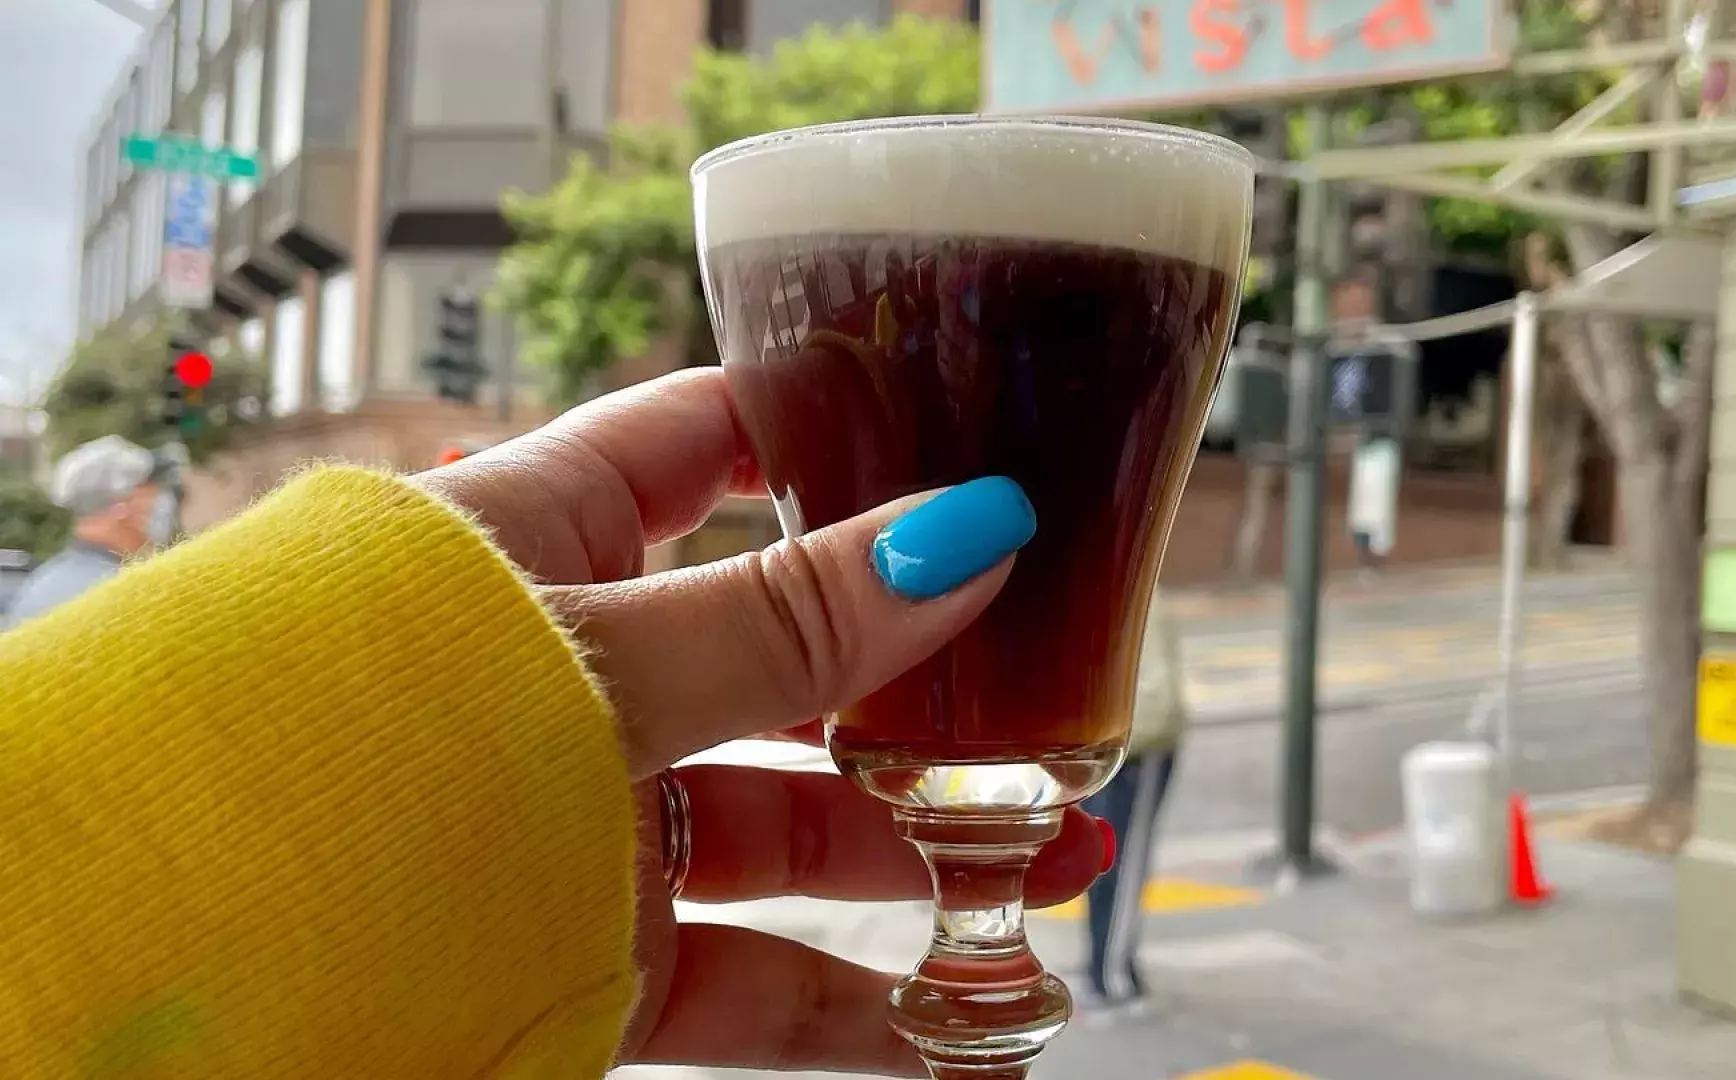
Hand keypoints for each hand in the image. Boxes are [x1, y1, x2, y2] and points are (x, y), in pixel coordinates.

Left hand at [415, 369, 1105, 1075]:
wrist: (190, 977)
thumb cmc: (362, 748)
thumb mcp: (594, 664)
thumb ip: (784, 621)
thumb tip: (973, 529)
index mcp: (538, 539)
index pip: (707, 445)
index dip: (832, 429)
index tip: (968, 426)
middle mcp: (573, 672)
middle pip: (785, 655)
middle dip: (922, 678)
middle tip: (1054, 685)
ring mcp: (588, 820)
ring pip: (786, 825)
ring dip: (920, 848)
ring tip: (1055, 857)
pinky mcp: (593, 953)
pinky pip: (750, 977)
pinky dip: (853, 1009)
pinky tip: (961, 1026)